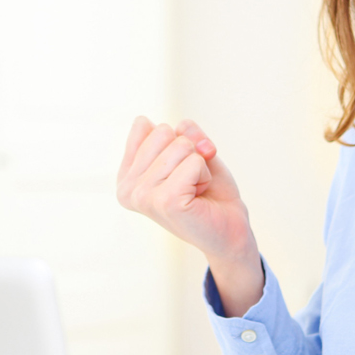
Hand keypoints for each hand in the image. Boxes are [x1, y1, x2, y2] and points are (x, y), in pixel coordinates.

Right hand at [116, 117, 263, 315]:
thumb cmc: (209, 191)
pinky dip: (205, 174)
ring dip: (199, 164)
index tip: (178, 166)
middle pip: (162, 132)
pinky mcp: (166, 202)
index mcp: (125, 176)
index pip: (143, 125)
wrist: (229, 229)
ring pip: (180, 145)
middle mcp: (127, 188)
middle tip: (191, 180)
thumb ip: (182, 132)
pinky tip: (199, 197)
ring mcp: (144, 197)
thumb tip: (181, 133)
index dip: (172, 139)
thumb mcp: (192, 149)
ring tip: (195, 189)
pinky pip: (194, 161)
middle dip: (188, 151)